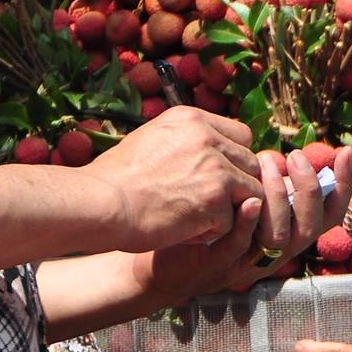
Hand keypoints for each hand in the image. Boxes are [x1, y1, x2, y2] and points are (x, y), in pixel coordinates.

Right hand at [88, 107, 262, 250]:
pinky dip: (213, 232)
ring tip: (198, 218)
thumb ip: (185, 140)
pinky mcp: (216, 198)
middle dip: (236, 184)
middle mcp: (208, 137)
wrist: (102, 203)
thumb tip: (207, 149)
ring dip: (229, 209)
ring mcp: (216, 167)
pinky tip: (187, 231)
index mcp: (192, 119)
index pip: (241, 135)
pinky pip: (232, 221)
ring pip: (250, 191)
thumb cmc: (115, 179)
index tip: (216, 176)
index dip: (232, 159)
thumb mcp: (151, 139)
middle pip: (250, 162)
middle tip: (209, 203)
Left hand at [223, 144, 351, 291]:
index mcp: (289, 236)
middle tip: (296, 156)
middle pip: (311, 229)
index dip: (344, 186)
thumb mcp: (250, 205)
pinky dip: (248, 223)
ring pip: (279, 238)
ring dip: (278, 198)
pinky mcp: (219, 266)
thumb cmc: (214, 227)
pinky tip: (249, 200)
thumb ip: (272, 189)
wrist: (167, 266)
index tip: (346, 151)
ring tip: (264, 162)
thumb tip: (289, 158)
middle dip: (309, 190)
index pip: (330, 214)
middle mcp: (276, 254)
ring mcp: (248, 263)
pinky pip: (240, 246)